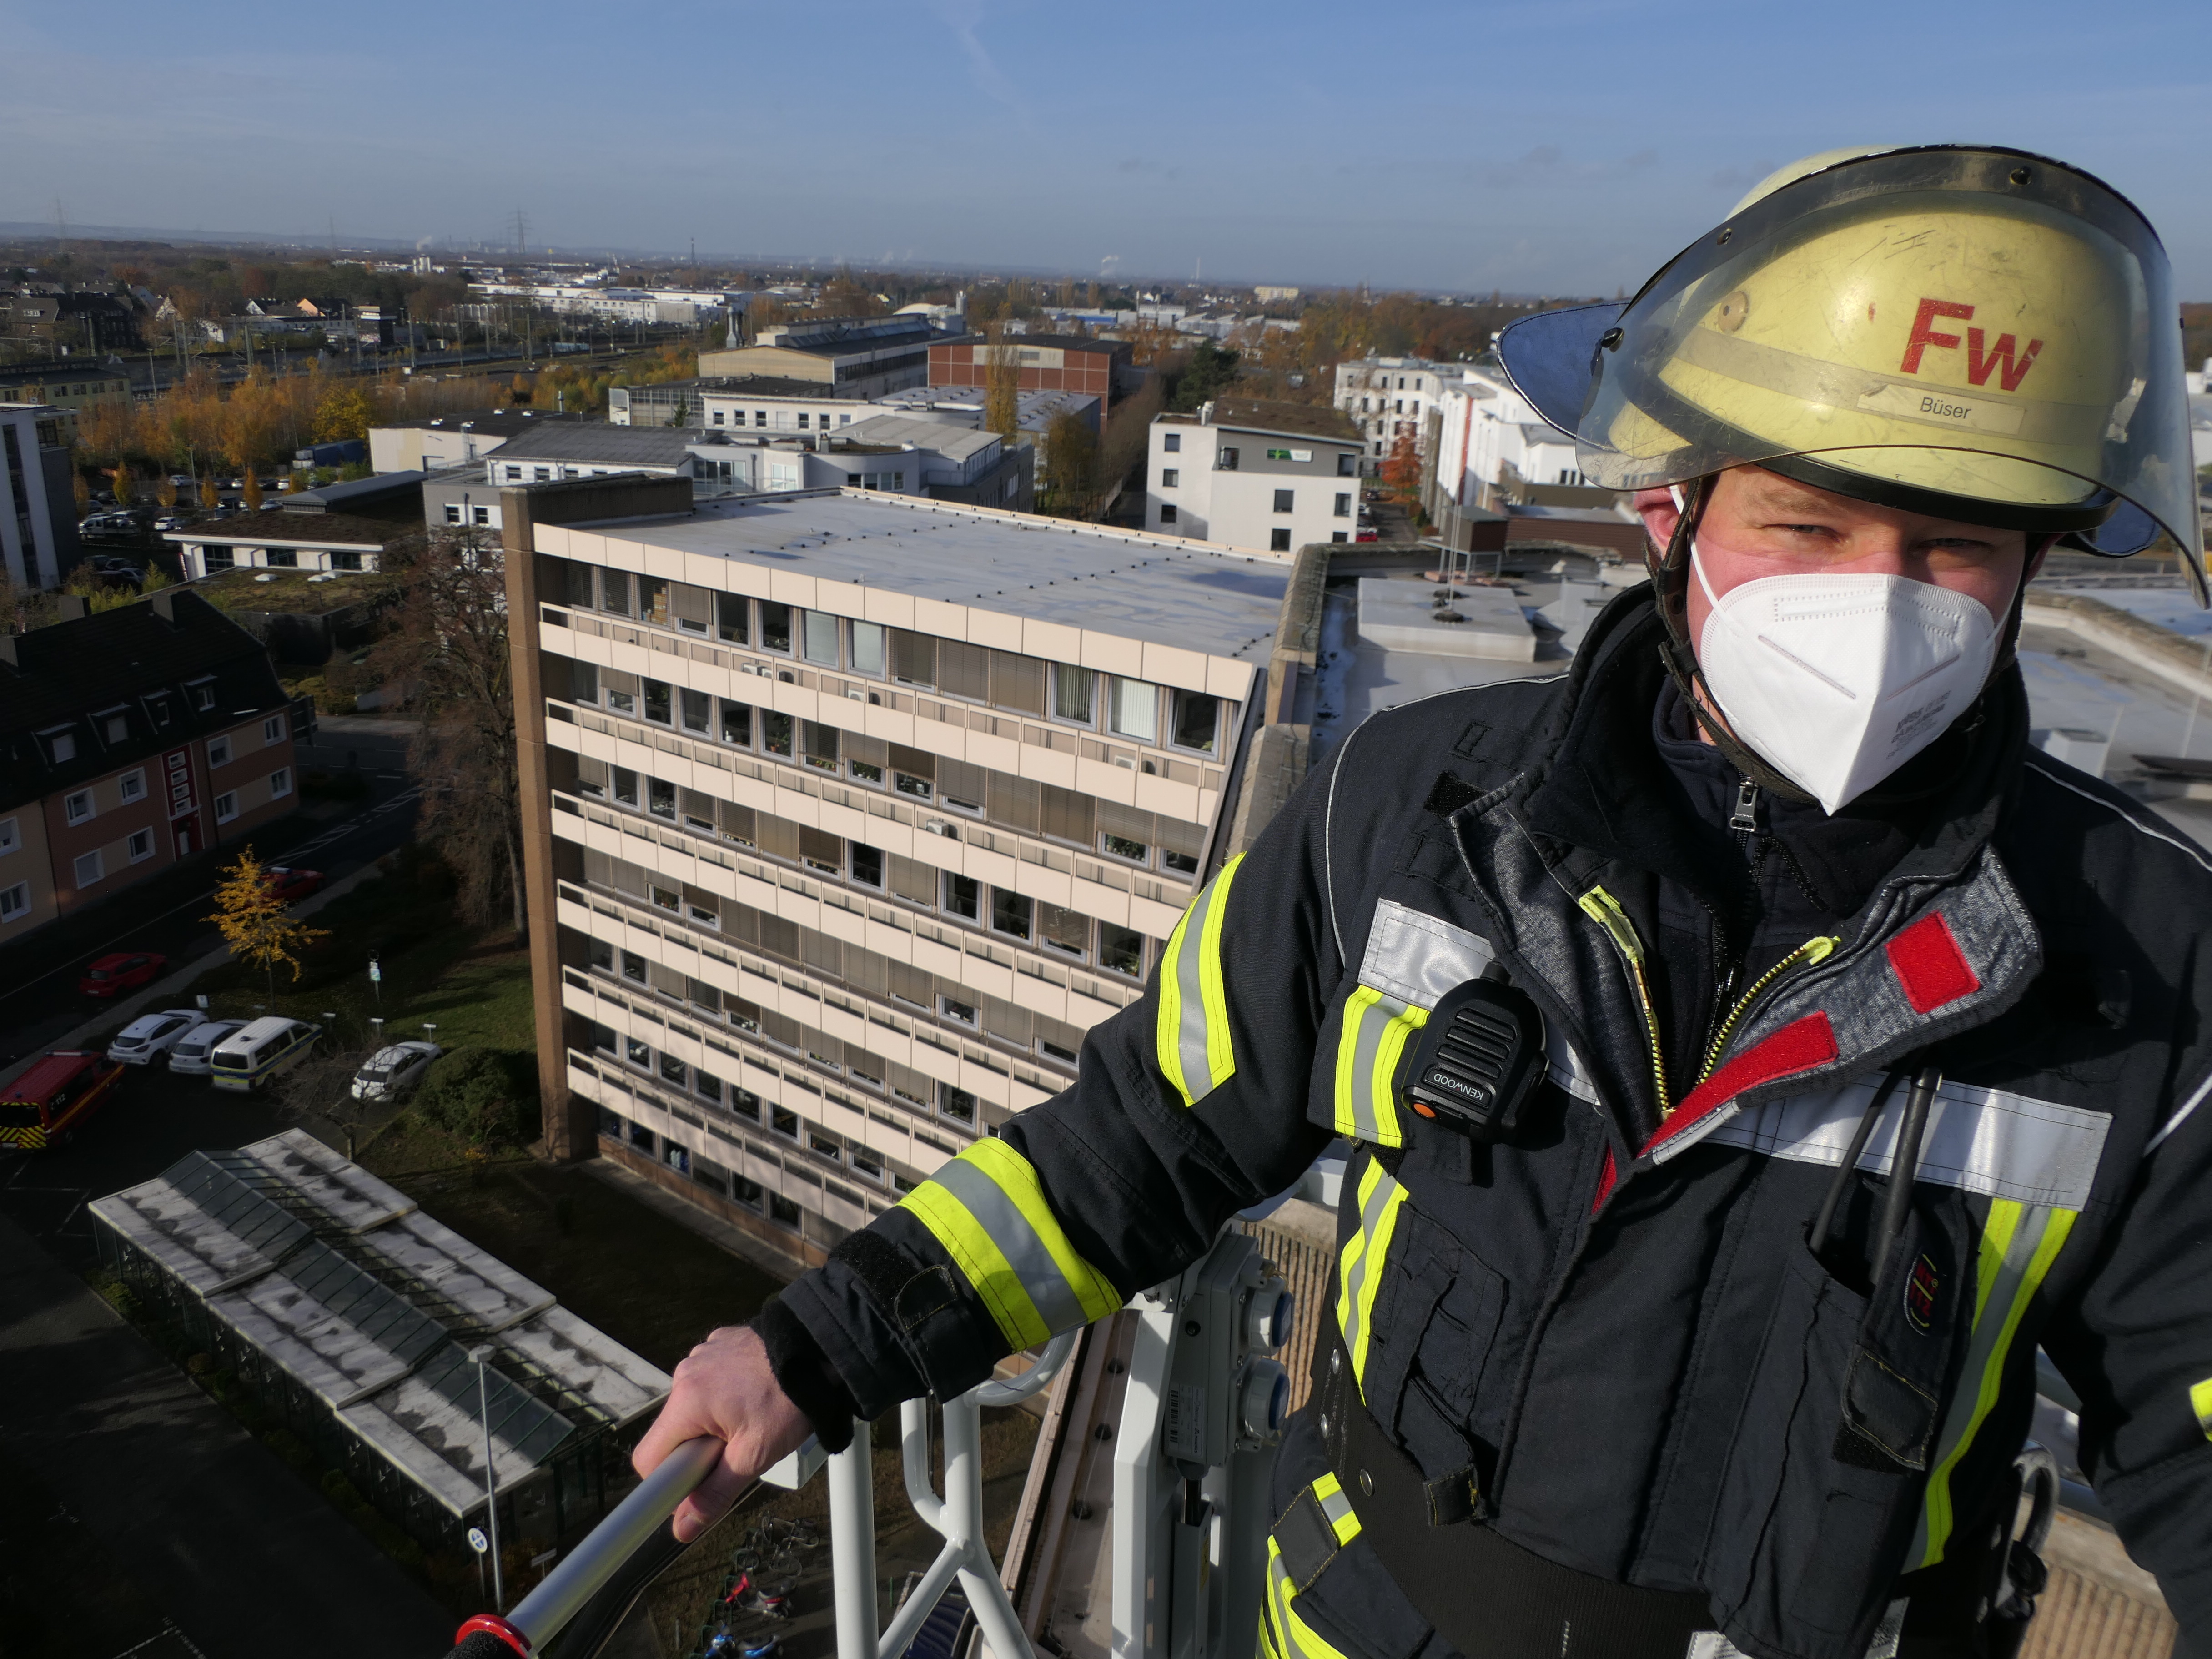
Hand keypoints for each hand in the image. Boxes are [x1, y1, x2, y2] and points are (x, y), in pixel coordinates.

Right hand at [632, 1325, 812, 1541]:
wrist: (821, 1349)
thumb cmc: (789, 1402)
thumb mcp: (753, 1457)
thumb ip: (713, 1494)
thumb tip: (682, 1529)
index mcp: (687, 1401)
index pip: (649, 1458)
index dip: (668, 1482)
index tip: (694, 1488)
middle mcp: (686, 1373)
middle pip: (672, 1433)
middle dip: (697, 1452)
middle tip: (736, 1452)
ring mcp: (703, 1355)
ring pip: (692, 1408)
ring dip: (711, 1423)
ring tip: (752, 1422)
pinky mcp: (719, 1344)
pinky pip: (708, 1381)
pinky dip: (724, 1394)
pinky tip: (754, 1396)